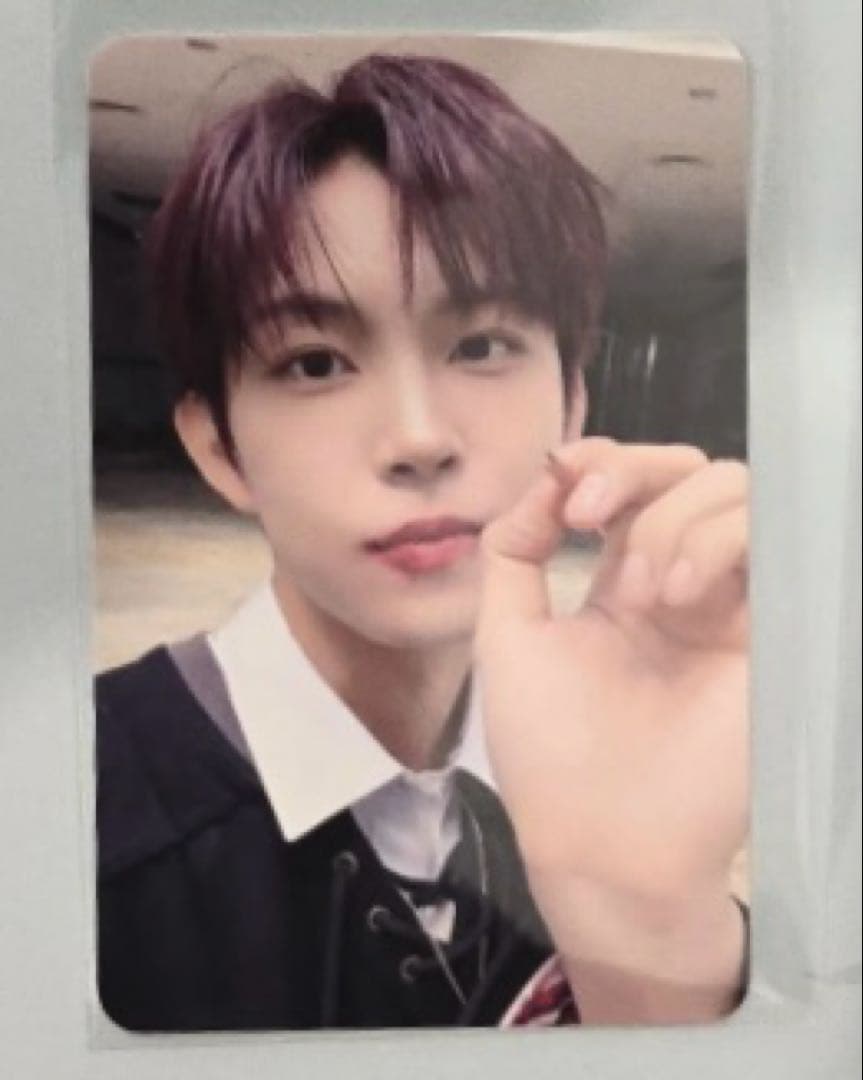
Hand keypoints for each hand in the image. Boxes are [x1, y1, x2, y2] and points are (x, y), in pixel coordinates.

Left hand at [475, 437, 748, 1018]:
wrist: (604, 840)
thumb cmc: (549, 749)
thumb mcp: (505, 636)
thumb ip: (514, 550)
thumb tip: (543, 478)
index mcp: (619, 585)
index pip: (631, 487)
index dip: (602, 463)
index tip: (565, 487)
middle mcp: (680, 584)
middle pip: (687, 474)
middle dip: (631, 471)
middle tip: (587, 514)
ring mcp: (729, 604)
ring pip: (733, 493)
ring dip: (672, 519)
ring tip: (643, 591)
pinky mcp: (771, 628)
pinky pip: (769, 541)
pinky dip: (718, 541)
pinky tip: (679, 595)